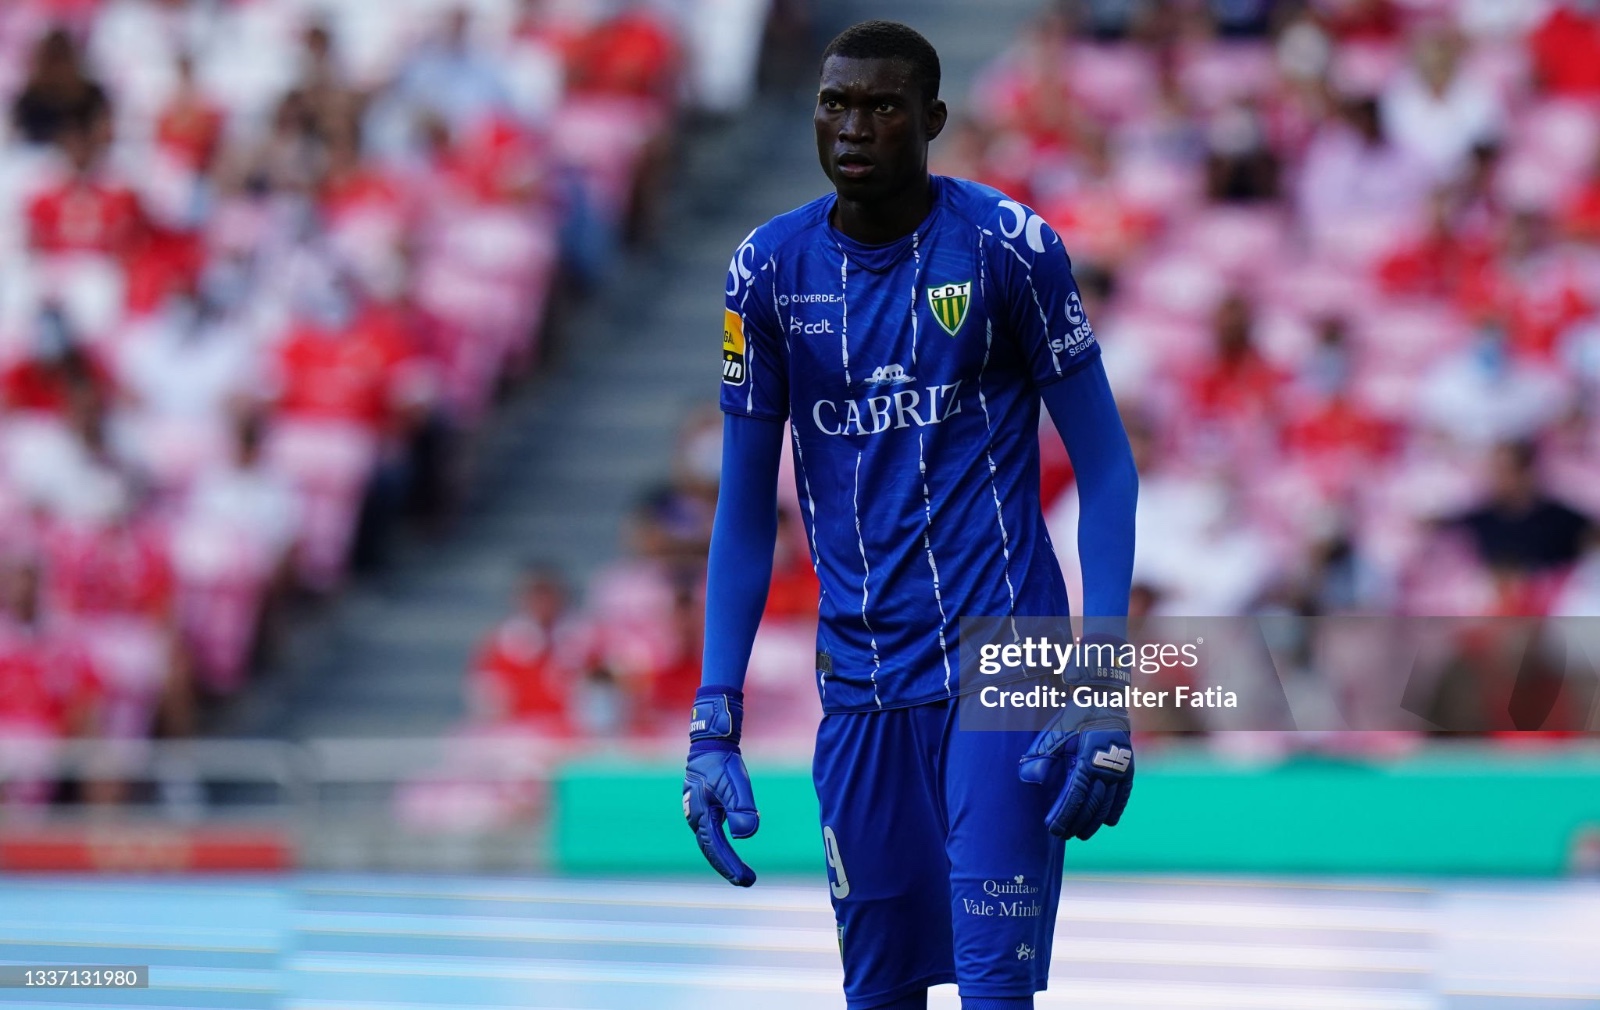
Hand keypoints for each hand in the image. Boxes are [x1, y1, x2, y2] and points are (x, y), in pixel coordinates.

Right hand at [683, 689, 758, 885]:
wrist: (711, 744)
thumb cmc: (722, 764)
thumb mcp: (735, 784)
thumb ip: (741, 808)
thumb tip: (745, 835)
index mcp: (700, 816)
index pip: (716, 849)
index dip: (730, 866)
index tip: (745, 880)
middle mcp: (696, 818)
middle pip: (711, 850)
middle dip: (727, 867)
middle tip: (747, 882)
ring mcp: (698, 813)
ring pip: (710, 842)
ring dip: (724, 858)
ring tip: (741, 873)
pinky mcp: (704, 807)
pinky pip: (712, 832)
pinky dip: (722, 844)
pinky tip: (733, 848)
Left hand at [1018, 723, 1133, 840]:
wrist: (1104, 701)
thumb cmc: (1075, 718)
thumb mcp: (1055, 733)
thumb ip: (1041, 756)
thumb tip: (1028, 778)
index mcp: (1086, 761)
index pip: (1074, 797)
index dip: (1064, 815)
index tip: (1053, 829)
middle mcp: (1106, 769)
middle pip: (1091, 806)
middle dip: (1077, 823)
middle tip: (1063, 835)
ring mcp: (1121, 770)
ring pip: (1108, 805)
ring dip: (1094, 822)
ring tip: (1081, 833)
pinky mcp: (1129, 768)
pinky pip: (1124, 796)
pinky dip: (1116, 810)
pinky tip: (1107, 822)